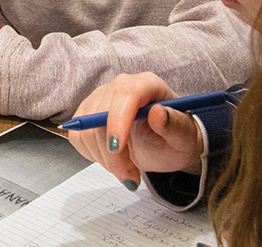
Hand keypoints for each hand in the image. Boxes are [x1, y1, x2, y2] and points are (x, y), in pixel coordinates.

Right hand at [64, 73, 205, 187]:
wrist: (166, 144)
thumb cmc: (176, 138)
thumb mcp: (184, 138)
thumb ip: (174, 125)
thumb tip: (159, 113)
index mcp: (146, 84)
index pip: (125, 94)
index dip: (117, 120)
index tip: (118, 148)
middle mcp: (120, 86)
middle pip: (100, 117)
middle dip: (113, 155)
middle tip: (132, 176)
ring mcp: (100, 98)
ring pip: (85, 131)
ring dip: (104, 160)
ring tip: (127, 169)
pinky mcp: (86, 114)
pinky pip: (78, 137)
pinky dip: (93, 156)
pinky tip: (113, 160)